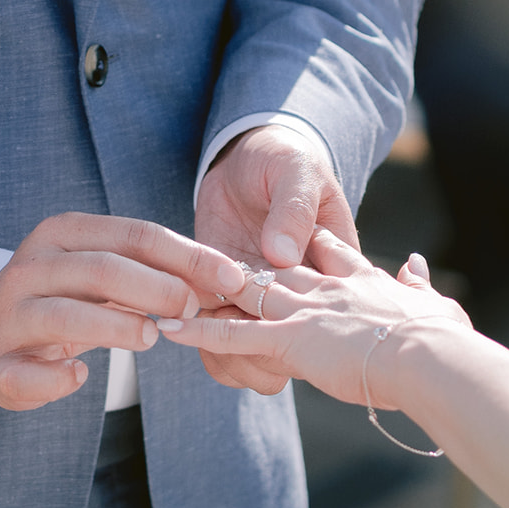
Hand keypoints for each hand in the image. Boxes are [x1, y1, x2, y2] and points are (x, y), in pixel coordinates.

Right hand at [0, 212, 247, 410]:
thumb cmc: (68, 297)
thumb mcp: (105, 272)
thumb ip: (155, 270)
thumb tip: (227, 278)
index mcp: (63, 234)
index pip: (135, 235)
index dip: (189, 256)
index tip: (233, 278)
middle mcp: (31, 267)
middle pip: (103, 269)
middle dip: (159, 289)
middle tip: (194, 308)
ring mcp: (10, 314)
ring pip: (66, 316)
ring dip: (116, 329)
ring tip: (151, 339)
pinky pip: (27, 373)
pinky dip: (58, 378)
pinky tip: (82, 377)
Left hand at [160, 229, 470, 407]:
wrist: (433, 358)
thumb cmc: (441, 336)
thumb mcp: (433, 302)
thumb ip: (417, 283)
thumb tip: (412, 264)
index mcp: (360, 276)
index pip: (332, 252)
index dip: (315, 249)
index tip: (299, 246)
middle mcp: (325, 289)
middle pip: (279, 274)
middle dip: (248, 274)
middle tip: (220, 271)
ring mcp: (303, 312)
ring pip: (249, 299)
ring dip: (216, 298)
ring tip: (182, 299)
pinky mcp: (288, 339)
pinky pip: (234, 335)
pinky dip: (201, 332)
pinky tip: (172, 329)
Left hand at [193, 125, 358, 394]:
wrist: (248, 152)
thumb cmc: (285, 159)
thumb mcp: (298, 174)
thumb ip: (293, 211)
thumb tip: (282, 255)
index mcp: (332, 268)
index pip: (327, 316)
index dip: (308, 335)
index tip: (277, 331)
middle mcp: (299, 291)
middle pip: (289, 343)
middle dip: (263, 355)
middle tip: (230, 344)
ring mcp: (263, 295)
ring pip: (253, 347)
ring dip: (229, 354)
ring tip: (197, 336)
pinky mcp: (227, 290)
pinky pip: (220, 329)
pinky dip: (201, 336)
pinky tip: (176, 327)